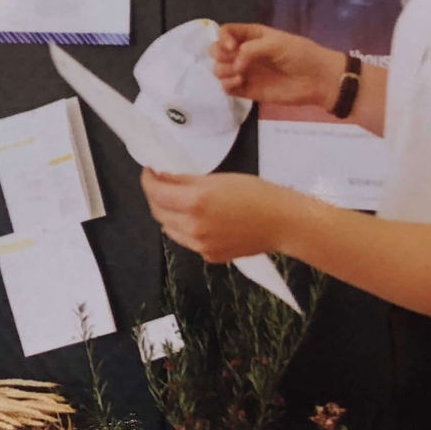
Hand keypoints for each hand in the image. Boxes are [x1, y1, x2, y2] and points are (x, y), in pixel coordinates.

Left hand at [141, 169, 306, 262]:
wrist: (282, 223)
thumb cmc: (256, 194)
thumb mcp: (216, 179)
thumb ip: (184, 180)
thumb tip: (162, 177)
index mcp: (194, 202)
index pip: (155, 192)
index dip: (148, 180)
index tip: (150, 172)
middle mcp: (193, 227)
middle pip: (158, 212)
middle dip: (156, 197)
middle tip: (162, 184)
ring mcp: (200, 245)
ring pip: (170, 229)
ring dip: (168, 214)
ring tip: (179, 202)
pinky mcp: (209, 256)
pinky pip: (187, 241)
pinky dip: (186, 229)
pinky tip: (199, 219)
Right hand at [212, 23, 343, 109]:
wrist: (318, 80)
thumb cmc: (300, 55)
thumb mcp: (277, 44)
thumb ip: (251, 49)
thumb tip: (235, 65)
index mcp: (252, 36)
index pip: (226, 32)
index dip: (223, 38)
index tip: (232, 47)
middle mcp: (244, 53)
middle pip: (217, 50)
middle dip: (220, 55)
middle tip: (234, 61)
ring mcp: (245, 72)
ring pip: (219, 69)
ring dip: (223, 71)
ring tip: (240, 75)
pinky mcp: (247, 90)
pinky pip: (226, 87)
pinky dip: (227, 85)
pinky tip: (240, 83)